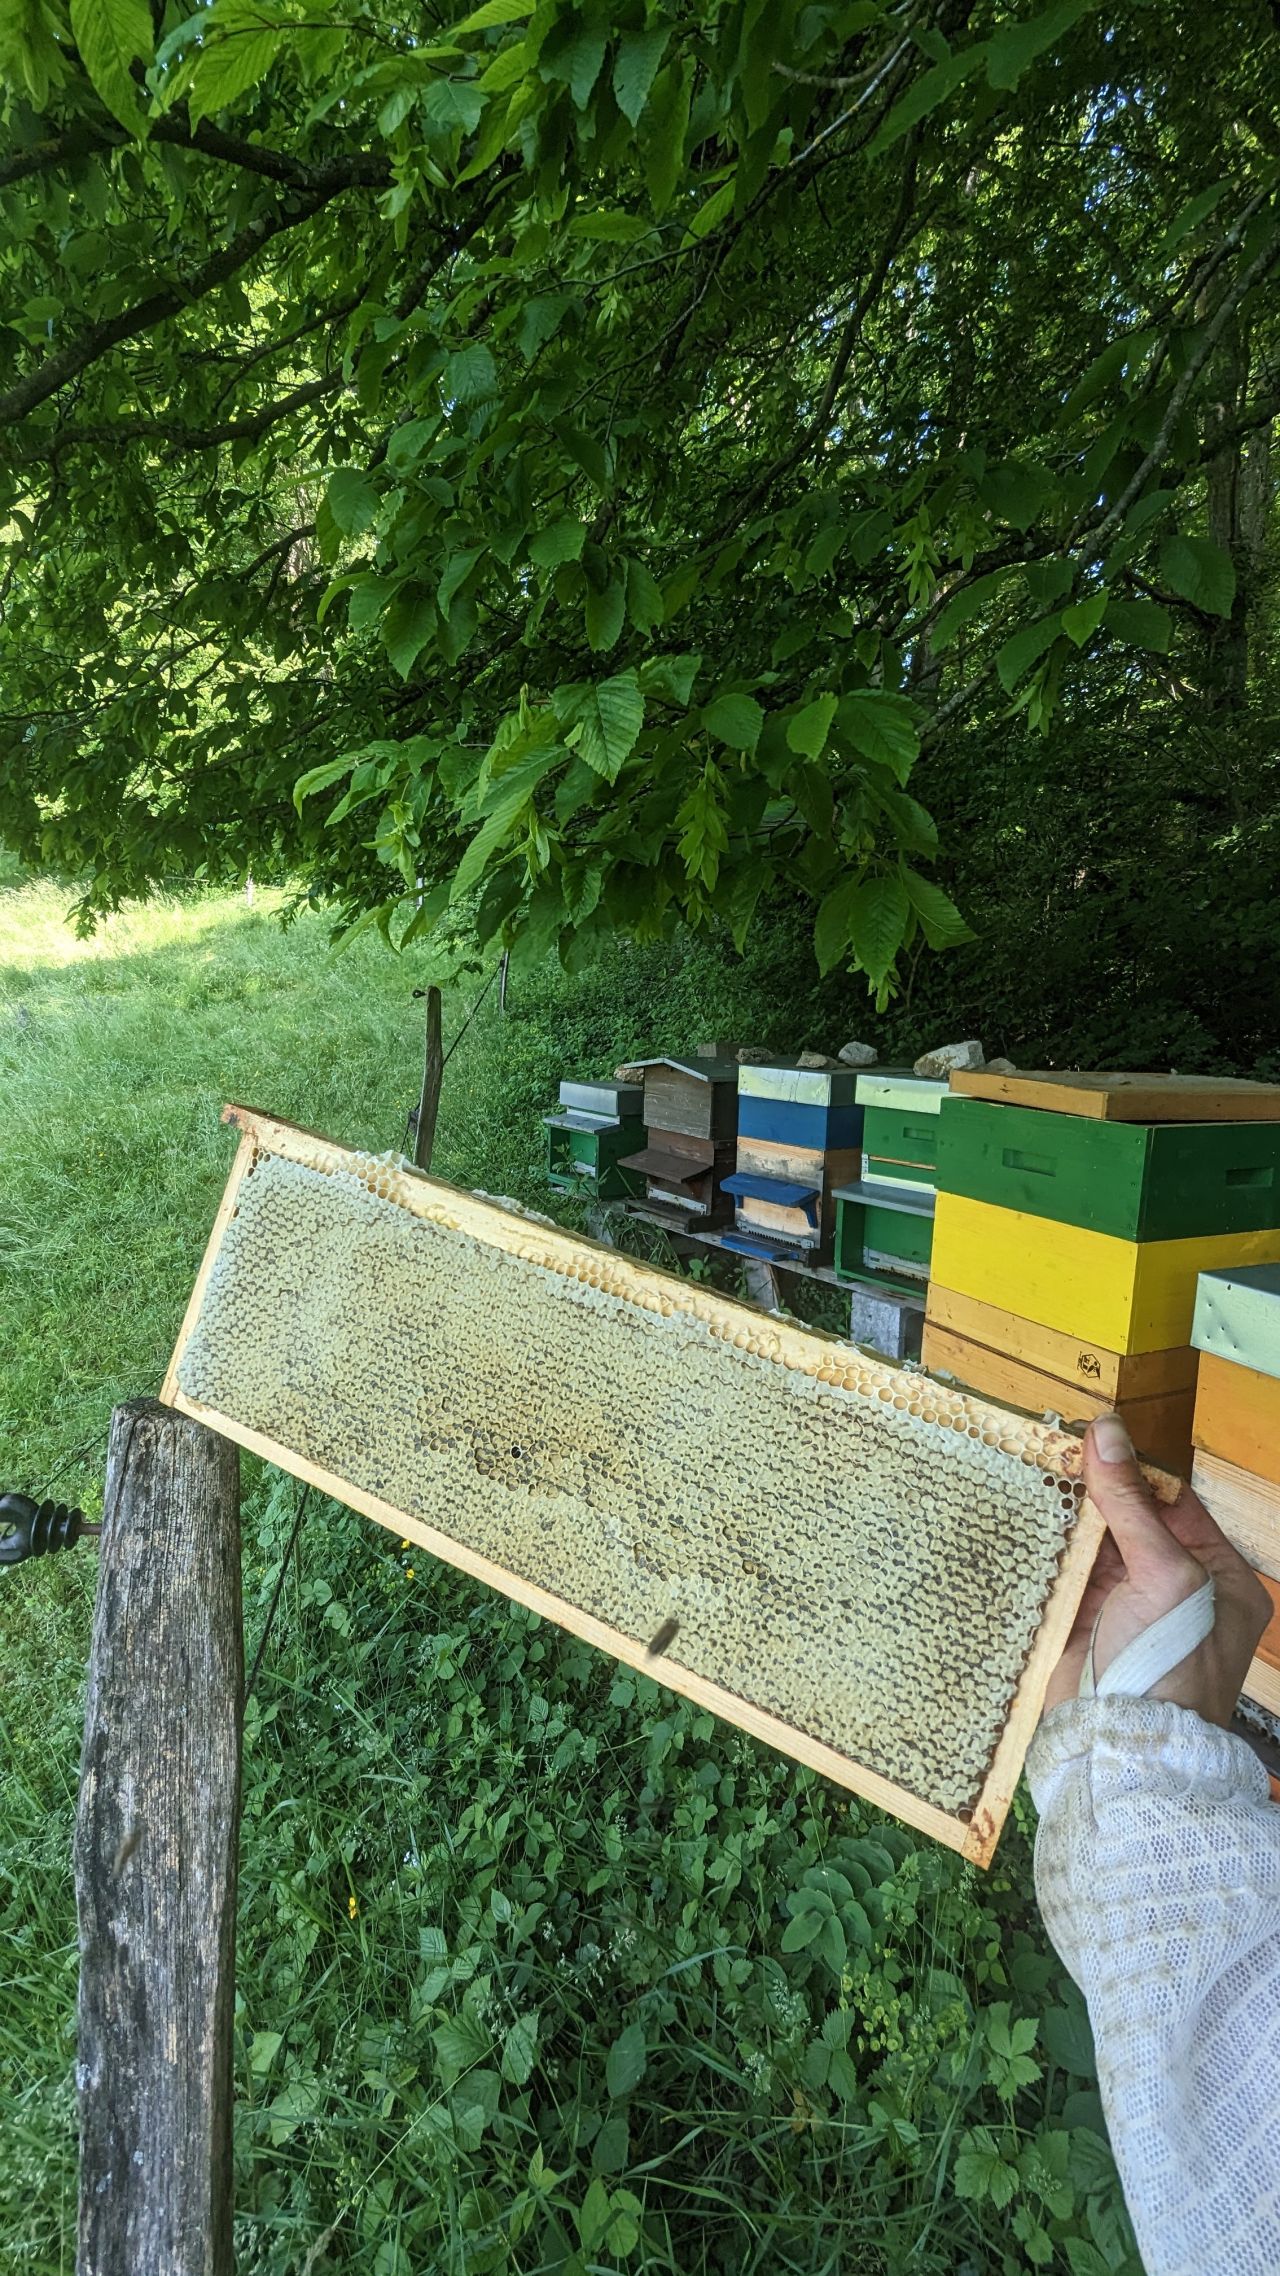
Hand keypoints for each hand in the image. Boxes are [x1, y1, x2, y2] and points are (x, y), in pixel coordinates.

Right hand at [1042, 1413, 1271, 1722]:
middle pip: (1130, 1520)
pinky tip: (1018, 1512)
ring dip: (1064, 1514)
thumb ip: (1131, 1502)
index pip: (1176, 1504)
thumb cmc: (1168, 1663)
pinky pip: (1062, 1572)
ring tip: (1029, 1467)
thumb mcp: (1164, 1572)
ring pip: (1092, 1543)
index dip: (1136, 1469)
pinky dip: (1043, 1546)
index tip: (1096, 1433)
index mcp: (1219, 1577)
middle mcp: (1174, 1589)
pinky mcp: (1081, 1622)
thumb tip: (1106, 1430)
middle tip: (1053, 1442)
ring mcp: (1126, 1607)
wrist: (1123, 1745)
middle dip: (1094, 1488)